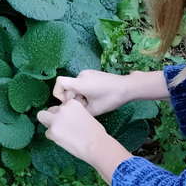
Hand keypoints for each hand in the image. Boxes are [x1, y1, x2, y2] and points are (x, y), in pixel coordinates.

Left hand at [37, 100, 108, 163]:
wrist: (96, 145)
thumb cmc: (95, 133)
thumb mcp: (86, 115)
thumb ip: (74, 114)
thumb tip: (66, 120)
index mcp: (72, 103)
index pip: (61, 106)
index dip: (64, 115)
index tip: (70, 122)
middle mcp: (63, 108)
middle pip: (49, 110)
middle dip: (53, 118)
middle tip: (61, 127)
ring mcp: (56, 119)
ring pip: (42, 117)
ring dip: (49, 125)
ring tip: (60, 133)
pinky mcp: (52, 131)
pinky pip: (47, 133)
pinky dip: (53, 138)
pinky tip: (64, 141)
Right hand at [54, 70, 170, 116]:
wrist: (127, 87)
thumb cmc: (111, 98)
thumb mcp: (94, 110)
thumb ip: (79, 111)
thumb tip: (69, 111)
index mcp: (81, 82)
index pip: (60, 82)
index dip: (58, 94)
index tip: (67, 103)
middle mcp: (81, 75)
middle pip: (69, 88)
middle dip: (73, 99)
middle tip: (86, 107)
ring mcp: (87, 73)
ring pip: (75, 88)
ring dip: (80, 97)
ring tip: (92, 103)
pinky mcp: (91, 74)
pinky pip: (81, 84)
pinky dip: (84, 92)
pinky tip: (95, 98)